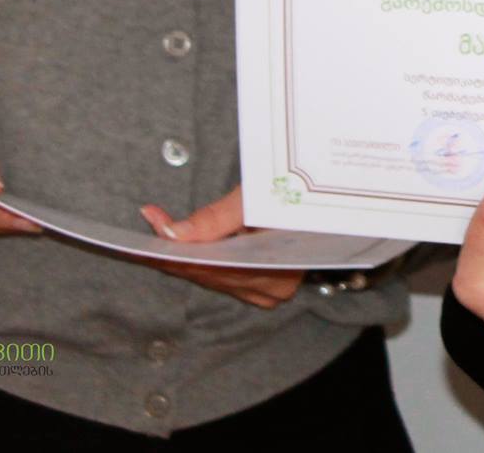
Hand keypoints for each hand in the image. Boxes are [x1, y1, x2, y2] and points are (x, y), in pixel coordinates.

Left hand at [139, 187, 301, 309]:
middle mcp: (273, 288)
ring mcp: (268, 290)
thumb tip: (171, 234)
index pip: (212, 267)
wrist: (330, 194)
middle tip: (152, 221)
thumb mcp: (256, 199)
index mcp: (276, 271)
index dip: (179, 250)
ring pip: (214, 277)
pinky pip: (224, 276)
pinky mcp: (263, 285)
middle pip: (210, 274)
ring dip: (186, 254)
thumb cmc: (299, 192)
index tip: (155, 228)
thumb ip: (214, 219)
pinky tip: (185, 244)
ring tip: (161, 228)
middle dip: (176, 250)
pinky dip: (203, 259)